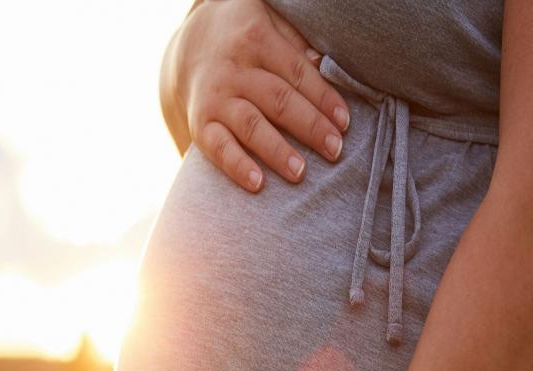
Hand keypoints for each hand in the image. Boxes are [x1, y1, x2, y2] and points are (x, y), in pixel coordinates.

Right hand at [165, 0, 349, 191]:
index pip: (297, 72)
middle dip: (309, 127)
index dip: (323, 98)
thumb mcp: (269, 25)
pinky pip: (219, 147)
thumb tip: (323, 64)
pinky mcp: (200, 124)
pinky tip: (257, 183)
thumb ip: (296, 44)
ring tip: (300, 173)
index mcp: (256, 38)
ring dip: (277, 151)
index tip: (344, 123)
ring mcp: (215, 99)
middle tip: (334, 151)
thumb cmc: (245, 42)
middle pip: (278, 100)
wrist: (189, 49)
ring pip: (251, 125)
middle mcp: (234, 69)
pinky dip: (237, 166)